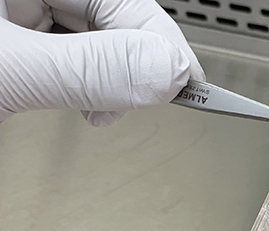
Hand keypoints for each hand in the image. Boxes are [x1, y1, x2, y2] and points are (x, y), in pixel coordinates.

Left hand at [0, 0, 203, 125]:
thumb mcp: (10, 72)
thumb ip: (90, 69)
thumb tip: (167, 70)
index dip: (159, 40)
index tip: (185, 84)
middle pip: (106, 18)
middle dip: (131, 63)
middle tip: (149, 100)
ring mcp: (11, 17)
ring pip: (85, 39)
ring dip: (106, 79)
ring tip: (104, 110)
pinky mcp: (11, 50)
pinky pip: (60, 56)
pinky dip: (80, 85)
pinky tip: (81, 103)